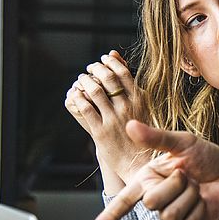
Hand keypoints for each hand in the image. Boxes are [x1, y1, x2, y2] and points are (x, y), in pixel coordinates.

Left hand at [64, 51, 148, 183]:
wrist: (139, 162)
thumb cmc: (142, 133)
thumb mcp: (142, 107)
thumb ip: (131, 84)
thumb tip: (116, 57)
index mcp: (140, 100)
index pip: (123, 72)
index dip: (110, 62)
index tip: (103, 59)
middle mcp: (127, 108)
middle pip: (108, 78)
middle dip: (96, 68)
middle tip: (90, 68)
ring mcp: (113, 119)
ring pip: (94, 91)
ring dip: (84, 81)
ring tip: (81, 79)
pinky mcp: (100, 131)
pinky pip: (85, 108)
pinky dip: (78, 97)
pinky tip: (76, 94)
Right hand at [89, 120, 218, 219]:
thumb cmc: (206, 156)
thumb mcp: (183, 142)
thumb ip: (156, 137)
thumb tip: (129, 125)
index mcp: (147, 179)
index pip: (124, 201)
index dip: (108, 217)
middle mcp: (155, 197)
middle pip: (151, 202)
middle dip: (175, 185)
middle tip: (188, 175)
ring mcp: (171, 215)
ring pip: (170, 214)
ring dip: (189, 196)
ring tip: (197, 187)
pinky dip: (199, 209)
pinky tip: (203, 201)